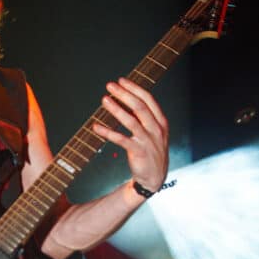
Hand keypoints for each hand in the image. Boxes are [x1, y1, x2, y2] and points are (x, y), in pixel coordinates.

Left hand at [93, 78, 168, 192]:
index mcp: (161, 122)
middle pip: (139, 107)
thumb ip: (145, 118)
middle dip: (124, 94)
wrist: (155, 178)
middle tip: (110, 86)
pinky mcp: (139, 152)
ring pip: (130, 120)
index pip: (148, 99)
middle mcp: (156, 129)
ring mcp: (148, 141)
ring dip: (116, 109)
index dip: (134, 88)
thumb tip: (128, 101)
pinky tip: (97, 127)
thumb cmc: (151, 153)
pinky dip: (107, 132)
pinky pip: (121, 139)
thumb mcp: (154, 133)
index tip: (121, 80)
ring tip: (104, 100)